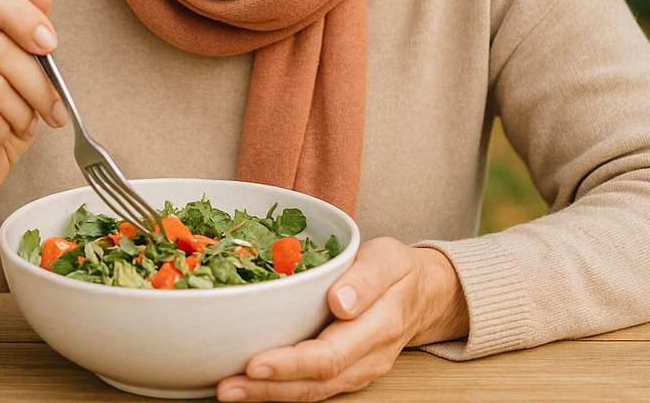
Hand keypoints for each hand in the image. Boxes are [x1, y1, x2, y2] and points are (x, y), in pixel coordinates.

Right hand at [0, 0, 64, 243]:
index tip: (50, 43)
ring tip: (26, 120)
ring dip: (24, 110)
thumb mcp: (24, 60)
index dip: (21, 14)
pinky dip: (6, 130)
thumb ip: (31, 22)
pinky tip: (3, 133)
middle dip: (38, 80)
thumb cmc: (1, 103)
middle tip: (55, 105)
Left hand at [215, 239, 468, 401]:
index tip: (255, 363)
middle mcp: (366, 358)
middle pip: (315, 382)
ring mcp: (356, 371)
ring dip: (269, 395)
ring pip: (312, 392)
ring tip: (228, 390)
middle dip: (268, 388)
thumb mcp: (388, 259)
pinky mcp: (344, 372)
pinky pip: (312, 387)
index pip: (330, 354)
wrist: (423, 295)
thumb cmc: (398, 272)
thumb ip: (365, 280)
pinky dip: (281, 389)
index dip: (291, 364)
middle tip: (227, 386)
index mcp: (377, 327)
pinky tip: (251, 385)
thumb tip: (340, 303)